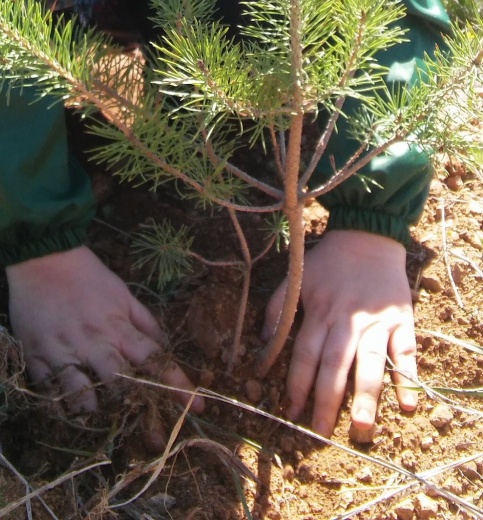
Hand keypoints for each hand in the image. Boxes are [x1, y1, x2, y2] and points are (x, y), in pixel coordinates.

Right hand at [6, 245, 203, 412]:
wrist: (42, 257)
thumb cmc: (87, 275)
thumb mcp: (123, 293)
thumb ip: (144, 322)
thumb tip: (164, 346)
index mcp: (118, 327)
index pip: (155, 359)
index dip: (177, 385)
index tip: (198, 406)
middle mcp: (94, 343)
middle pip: (121, 386)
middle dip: (138, 414)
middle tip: (153, 438)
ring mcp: (63, 352)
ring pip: (82, 397)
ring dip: (95, 414)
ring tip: (103, 423)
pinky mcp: (36, 357)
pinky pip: (48, 394)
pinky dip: (59, 409)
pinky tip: (67, 415)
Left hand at [263, 229, 416, 436]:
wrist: (368, 235)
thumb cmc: (329, 261)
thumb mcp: (297, 276)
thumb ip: (277, 307)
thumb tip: (261, 343)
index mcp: (320, 311)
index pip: (306, 353)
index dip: (297, 383)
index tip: (291, 412)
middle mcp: (348, 320)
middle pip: (335, 364)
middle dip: (326, 400)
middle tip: (320, 434)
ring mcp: (377, 322)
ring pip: (370, 363)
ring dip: (365, 396)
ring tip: (360, 427)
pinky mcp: (402, 320)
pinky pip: (407, 352)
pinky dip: (408, 378)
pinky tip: (407, 405)